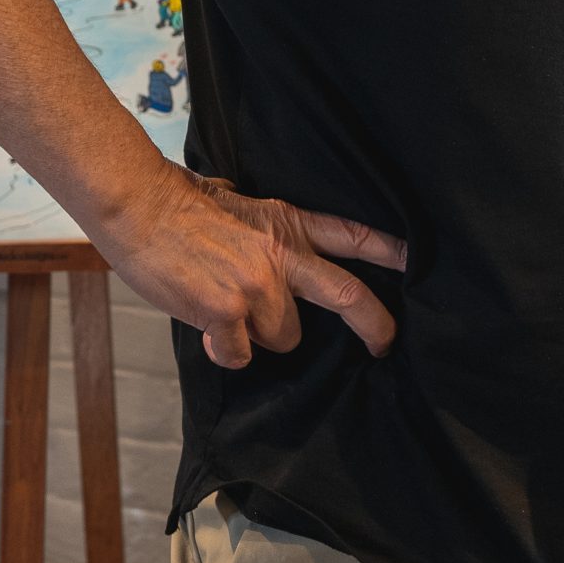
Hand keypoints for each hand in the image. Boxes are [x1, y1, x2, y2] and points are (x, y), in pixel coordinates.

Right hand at [95, 159, 407, 366]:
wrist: (142, 208)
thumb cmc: (188, 208)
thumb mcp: (248, 209)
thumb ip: (274, 237)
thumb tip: (287, 262)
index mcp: (289, 226)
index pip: (354, 236)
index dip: (391, 251)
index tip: (420, 263)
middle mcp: (282, 257)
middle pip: (347, 295)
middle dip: (375, 324)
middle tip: (384, 344)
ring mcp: (257, 287)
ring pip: (284, 337)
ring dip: (261, 335)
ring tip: (230, 311)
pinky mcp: (226, 312)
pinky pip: (241, 354)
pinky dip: (226, 351)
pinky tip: (209, 331)